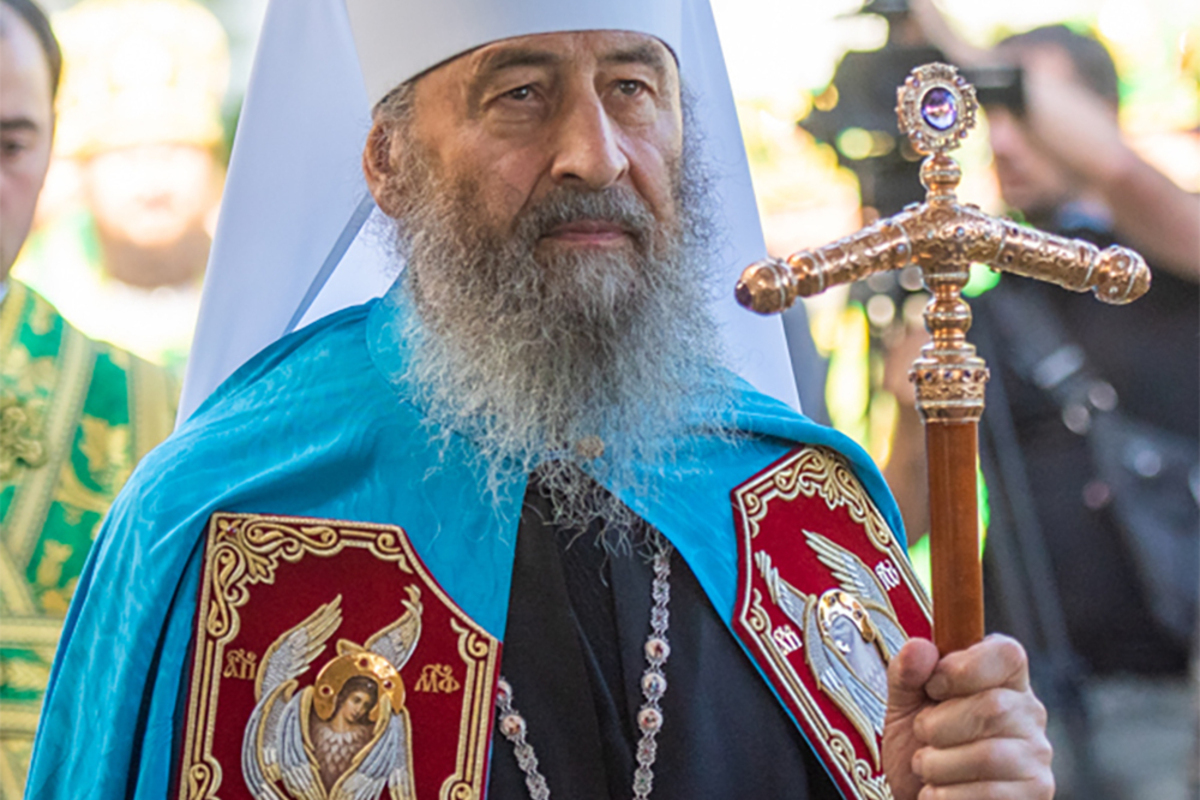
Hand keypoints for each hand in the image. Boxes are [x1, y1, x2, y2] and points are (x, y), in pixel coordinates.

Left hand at [881, 635, 1053, 799]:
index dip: (962, 667)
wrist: (923, 796)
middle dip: (938, 725)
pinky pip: (989, 794)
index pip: (1006, 653)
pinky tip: (938, 792)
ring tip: (926, 768)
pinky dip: (948, 796)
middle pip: (993, 707)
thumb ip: (907, 672)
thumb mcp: (903, 704)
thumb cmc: (918, 744)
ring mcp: (1036, 755)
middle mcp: (1028, 712)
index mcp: (1002, 678)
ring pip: (989, 755)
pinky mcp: (1036, 794)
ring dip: (938, 765)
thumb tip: (919, 647)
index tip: (932, 687)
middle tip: (922, 736)